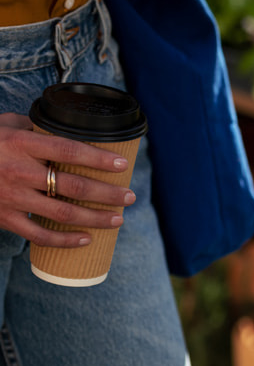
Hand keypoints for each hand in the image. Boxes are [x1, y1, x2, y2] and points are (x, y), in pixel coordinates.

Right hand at [0, 113, 136, 246]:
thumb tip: (71, 127)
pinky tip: (86, 240)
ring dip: (95, 218)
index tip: (123, 164)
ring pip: (62, 213)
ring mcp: (11, 198)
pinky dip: (65, 240)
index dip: (99, 158)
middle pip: (73, 186)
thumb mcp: (6, 124)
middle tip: (130, 197)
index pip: (69, 151)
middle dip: (107, 193)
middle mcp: (18, 171)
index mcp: (21, 144)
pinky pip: (39, 235)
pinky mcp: (4, 218)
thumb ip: (37, 127)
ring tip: (118, 219)